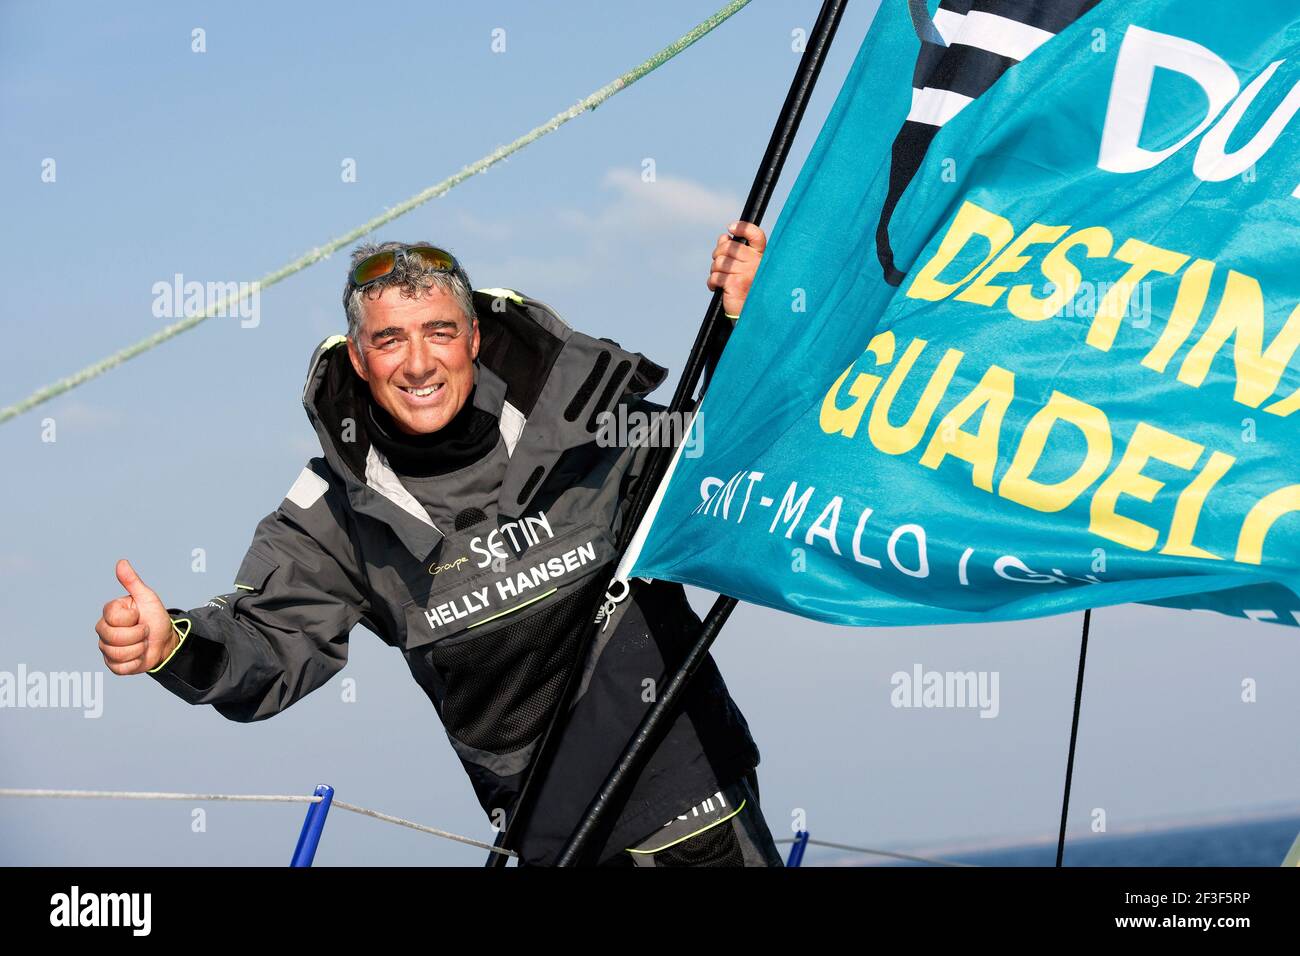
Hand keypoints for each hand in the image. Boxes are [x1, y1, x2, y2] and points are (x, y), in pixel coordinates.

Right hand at [96, 559, 177, 674]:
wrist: (166, 640)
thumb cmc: (155, 617)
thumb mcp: (147, 597)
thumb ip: (132, 581)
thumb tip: (121, 562)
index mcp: (109, 614)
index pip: (113, 618)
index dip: (132, 618)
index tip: (139, 616)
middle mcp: (103, 630)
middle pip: (113, 637)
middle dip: (137, 635)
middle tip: (144, 631)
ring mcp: (106, 648)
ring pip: (118, 653)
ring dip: (139, 648)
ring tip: (143, 642)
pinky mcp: (113, 665)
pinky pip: (121, 668)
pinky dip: (136, 662)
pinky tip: (139, 655)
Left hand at [707, 221, 766, 318]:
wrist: (752, 314)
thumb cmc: (748, 291)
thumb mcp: (746, 269)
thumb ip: (737, 252)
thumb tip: (724, 237)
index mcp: (761, 257)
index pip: (756, 235)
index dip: (743, 227)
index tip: (730, 228)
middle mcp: (756, 263)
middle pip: (729, 247)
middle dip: (717, 254)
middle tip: (717, 264)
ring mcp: (747, 273)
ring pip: (719, 262)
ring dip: (714, 270)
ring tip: (719, 279)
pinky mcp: (735, 283)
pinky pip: (715, 276)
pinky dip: (712, 282)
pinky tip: (716, 287)